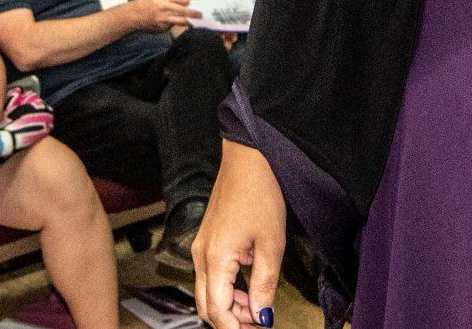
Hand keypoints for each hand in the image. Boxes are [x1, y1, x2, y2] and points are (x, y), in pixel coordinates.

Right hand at [124, 0, 197, 32]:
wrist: (132, 16)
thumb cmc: (145, 3)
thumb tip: (186, 1)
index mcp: (163, 4)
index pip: (181, 6)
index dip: (190, 8)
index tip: (198, 8)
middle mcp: (163, 15)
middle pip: (182, 17)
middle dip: (193, 16)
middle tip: (201, 16)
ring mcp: (162, 24)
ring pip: (178, 23)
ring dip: (185, 21)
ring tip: (192, 20)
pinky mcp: (161, 30)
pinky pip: (170, 26)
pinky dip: (173, 23)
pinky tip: (170, 20)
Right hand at [194, 142, 287, 328]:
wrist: (247, 160)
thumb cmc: (259, 194)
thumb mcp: (271, 245)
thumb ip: (265, 285)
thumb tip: (262, 316)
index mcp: (215, 257)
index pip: (218, 310)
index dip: (237, 328)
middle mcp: (200, 255)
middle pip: (207, 306)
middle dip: (232, 320)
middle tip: (259, 321)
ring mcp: (200, 248)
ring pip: (207, 293)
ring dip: (230, 306)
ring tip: (259, 305)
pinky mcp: (206, 241)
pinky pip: (209, 276)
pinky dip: (227, 289)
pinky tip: (249, 287)